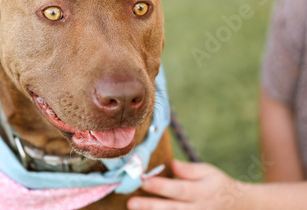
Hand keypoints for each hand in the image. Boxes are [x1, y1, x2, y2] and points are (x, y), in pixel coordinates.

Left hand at [127, 159, 246, 209]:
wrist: (237, 206)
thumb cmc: (217, 185)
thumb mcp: (208, 171)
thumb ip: (188, 170)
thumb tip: (170, 164)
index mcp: (201, 191)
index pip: (178, 189)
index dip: (161, 186)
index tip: (143, 180)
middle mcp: (198, 209)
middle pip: (171, 209)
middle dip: (150, 206)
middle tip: (131, 203)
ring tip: (133, 209)